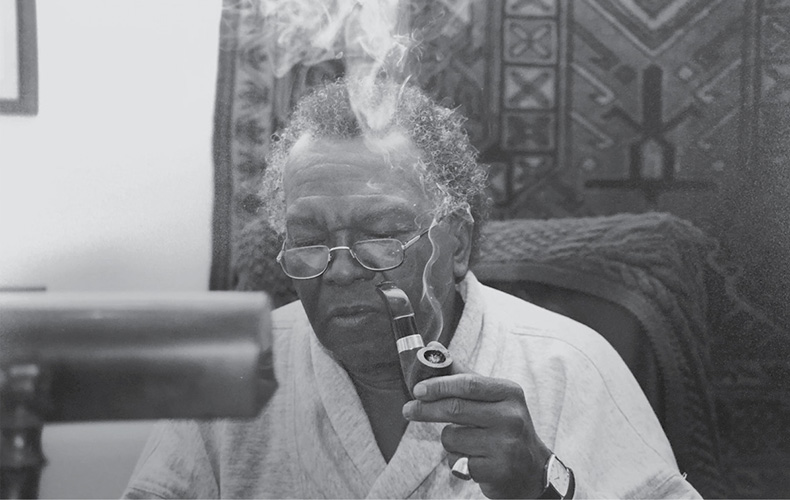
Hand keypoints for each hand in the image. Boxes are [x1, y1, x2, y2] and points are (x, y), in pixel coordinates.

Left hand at [402, 362, 551, 498]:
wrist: (531, 467)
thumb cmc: (504, 425)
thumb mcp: (492, 398)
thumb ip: (462, 375)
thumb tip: (433, 349)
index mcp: (510, 393)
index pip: (469, 384)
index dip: (439, 385)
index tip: (417, 389)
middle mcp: (511, 417)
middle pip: (456, 409)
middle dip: (426, 409)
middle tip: (408, 410)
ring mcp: (506, 445)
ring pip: (452, 437)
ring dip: (449, 440)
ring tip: (466, 442)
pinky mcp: (498, 470)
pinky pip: (457, 461)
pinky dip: (456, 461)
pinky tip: (473, 459)